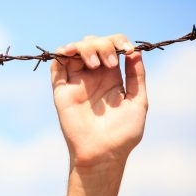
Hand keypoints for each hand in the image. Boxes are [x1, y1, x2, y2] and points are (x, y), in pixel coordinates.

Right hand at [51, 34, 147, 169]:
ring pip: (74, 49)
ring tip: (94, 63)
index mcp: (112, 77)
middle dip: (102, 45)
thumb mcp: (138, 102)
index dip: (118, 41)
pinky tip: (71, 54)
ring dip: (84, 47)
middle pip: (92, 43)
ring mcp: (76, 82)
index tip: (126, 49)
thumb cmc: (122, 134)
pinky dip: (62, 53)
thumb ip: (137, 77)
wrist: (101, 153)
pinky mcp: (61, 89)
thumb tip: (135, 52)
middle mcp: (92, 76)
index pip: (112, 47)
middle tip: (109, 63)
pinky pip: (56, 65)